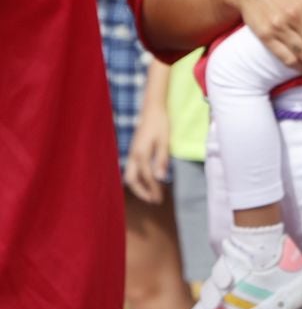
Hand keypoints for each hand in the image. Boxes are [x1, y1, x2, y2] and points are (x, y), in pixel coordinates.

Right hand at [124, 87, 172, 203]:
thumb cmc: (160, 123)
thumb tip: (161, 178)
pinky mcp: (134, 151)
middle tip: (154, 199)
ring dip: (139, 186)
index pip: (147, 177)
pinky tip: (148, 179)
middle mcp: (133, 156)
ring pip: (130, 175)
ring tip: (152, 193)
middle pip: (132, 180)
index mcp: (140, 154)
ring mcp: (132, 153)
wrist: (152, 109)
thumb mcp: (164, 141)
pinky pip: (132, 169)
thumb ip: (161, 159)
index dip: (153, 189)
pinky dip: (139, 178)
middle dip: (141, 192)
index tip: (159, 198)